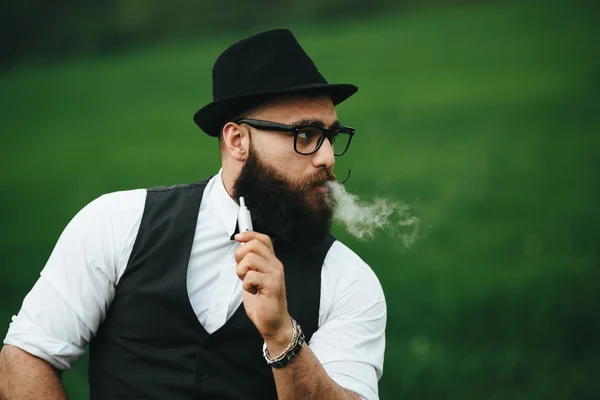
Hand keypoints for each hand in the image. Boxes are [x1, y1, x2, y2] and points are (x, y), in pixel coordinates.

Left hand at [234, 232, 292, 351]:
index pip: (263, 239)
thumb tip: (240, 249)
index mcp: (271, 262)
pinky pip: (251, 276)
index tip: (238, 237)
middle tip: (242, 271)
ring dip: (242, 272)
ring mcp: (275, 274)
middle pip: (254, 244)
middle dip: (240, 255)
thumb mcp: (254, 278)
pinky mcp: (272, 284)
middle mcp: (275, 265)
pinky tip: (253, 291)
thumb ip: (250, 264)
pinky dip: (246, 284)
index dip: (249, 235)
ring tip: (248, 283)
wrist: (273, 322)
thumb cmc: (263, 302)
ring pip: (250, 259)